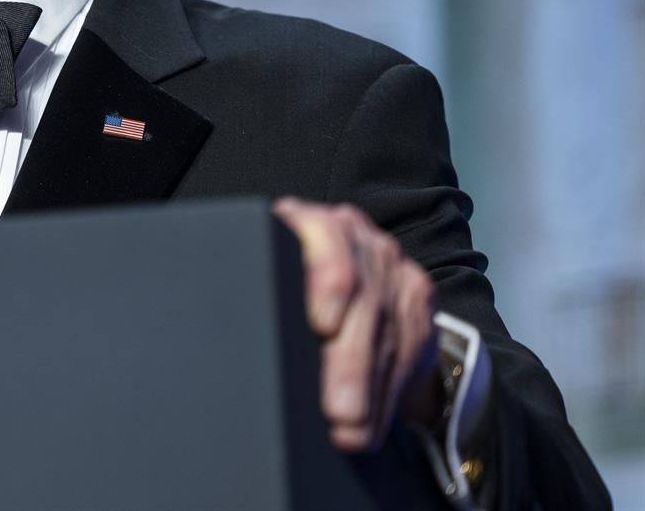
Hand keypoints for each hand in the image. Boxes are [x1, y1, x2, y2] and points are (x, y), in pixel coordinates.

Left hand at [273, 197, 440, 450]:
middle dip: (350, 362)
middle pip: (360, 298)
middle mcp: (354, 235)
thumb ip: (263, 292)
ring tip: (350, 429)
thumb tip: (237, 344)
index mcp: (307, 223)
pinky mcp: (415, 292)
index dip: (327, 279)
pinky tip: (372, 424)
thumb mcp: (270, 280)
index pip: (323, 236)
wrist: (341, 281)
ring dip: (370, 388)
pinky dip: (388, 393)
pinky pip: (410, 346)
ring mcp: (388, 263)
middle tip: (338, 411)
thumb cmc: (288, 291)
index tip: (323, 325)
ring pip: (387, 328)